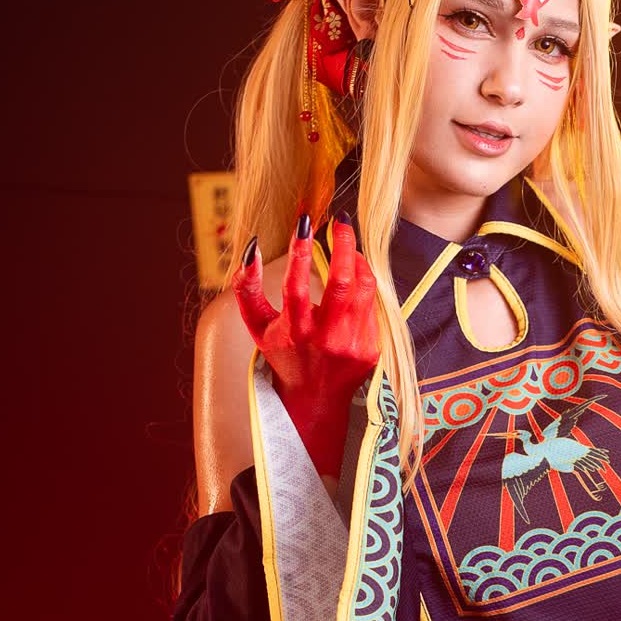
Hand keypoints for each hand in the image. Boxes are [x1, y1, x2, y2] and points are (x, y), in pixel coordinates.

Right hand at [233, 212, 380, 478]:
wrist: (315, 399)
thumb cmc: (284, 355)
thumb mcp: (257, 326)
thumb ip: (247, 288)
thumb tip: (251, 249)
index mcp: (294, 332)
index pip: (297, 286)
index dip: (300, 251)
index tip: (305, 223)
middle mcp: (324, 339)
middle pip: (341, 284)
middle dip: (343, 246)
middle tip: (341, 221)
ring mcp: (351, 345)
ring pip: (363, 291)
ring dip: (358, 262)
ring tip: (349, 247)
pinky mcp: (370, 349)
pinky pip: (374, 306)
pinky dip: (366, 284)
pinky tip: (358, 273)